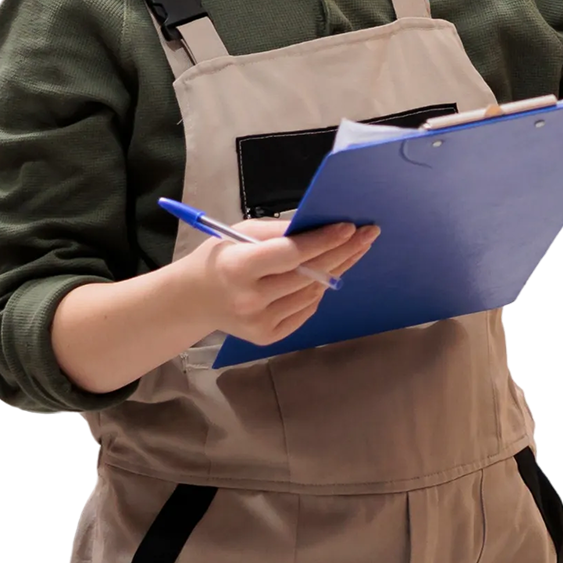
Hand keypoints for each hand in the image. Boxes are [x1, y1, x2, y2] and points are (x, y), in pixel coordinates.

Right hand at [180, 217, 380, 344]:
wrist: (194, 299)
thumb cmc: (220, 257)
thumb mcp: (240, 233)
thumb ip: (278, 232)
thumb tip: (319, 224)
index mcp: (238, 267)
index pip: (290, 254)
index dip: (322, 241)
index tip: (350, 227)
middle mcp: (249, 300)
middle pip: (308, 275)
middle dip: (342, 252)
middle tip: (369, 234)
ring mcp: (259, 323)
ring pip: (312, 293)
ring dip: (336, 270)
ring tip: (353, 250)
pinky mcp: (267, 337)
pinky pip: (306, 310)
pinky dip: (318, 290)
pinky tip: (327, 273)